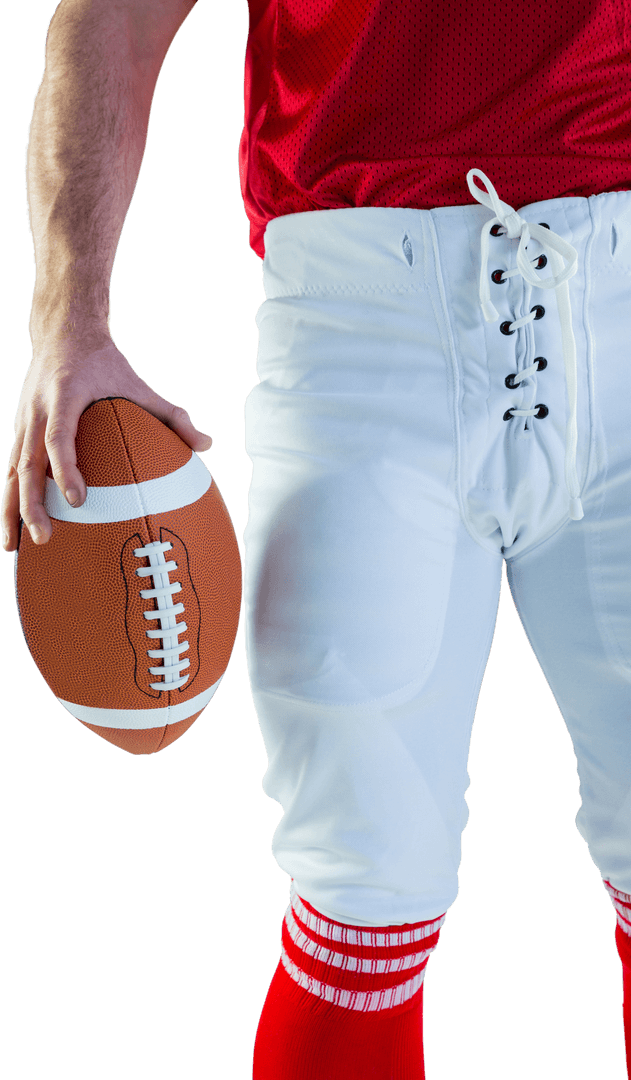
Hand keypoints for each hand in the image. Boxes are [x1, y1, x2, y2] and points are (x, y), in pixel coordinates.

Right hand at [1, 340, 211, 550]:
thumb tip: (206, 445)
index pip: (59, 438)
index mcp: (65, 398)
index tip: (77, 501)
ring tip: (13, 548)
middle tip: (44, 538)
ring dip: (12, 511)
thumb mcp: (136, 382)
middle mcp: (38, 412)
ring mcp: (24, 423)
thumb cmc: (102, 361)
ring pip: (12, 472)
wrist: (62, 331)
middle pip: (27, 464)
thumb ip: (170, 414)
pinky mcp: (20, 431)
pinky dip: (9, 499)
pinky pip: (11, 470)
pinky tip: (13, 530)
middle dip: (31, 504)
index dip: (66, 470)